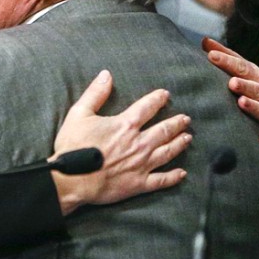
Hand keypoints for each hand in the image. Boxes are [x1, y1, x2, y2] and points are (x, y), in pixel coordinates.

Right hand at [50, 70, 190, 214]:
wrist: (71, 179)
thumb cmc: (72, 147)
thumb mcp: (79, 114)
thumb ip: (95, 93)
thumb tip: (106, 75)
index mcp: (126, 125)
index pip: (148, 107)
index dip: (158, 99)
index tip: (166, 95)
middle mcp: (139, 143)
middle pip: (164, 130)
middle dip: (176, 123)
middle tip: (185, 119)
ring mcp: (141, 165)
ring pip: (168, 152)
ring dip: (179, 143)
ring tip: (188, 138)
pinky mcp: (138, 184)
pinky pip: (162, 180)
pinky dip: (174, 176)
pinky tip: (182, 173)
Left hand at [203, 37, 258, 176]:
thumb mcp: (251, 79)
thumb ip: (229, 62)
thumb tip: (204, 41)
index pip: (243, 67)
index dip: (228, 60)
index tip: (210, 54)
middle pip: (255, 87)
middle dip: (244, 83)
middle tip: (230, 81)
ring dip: (255, 107)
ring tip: (242, 103)